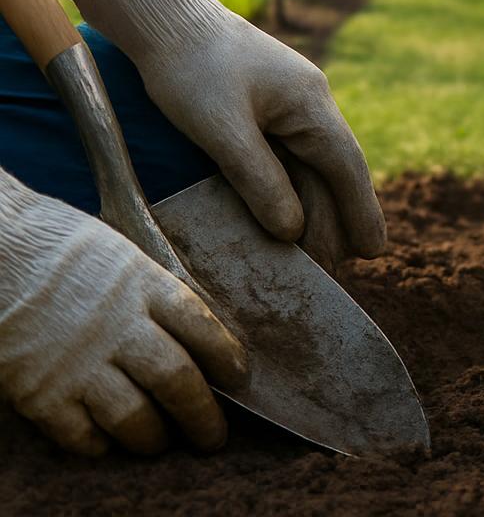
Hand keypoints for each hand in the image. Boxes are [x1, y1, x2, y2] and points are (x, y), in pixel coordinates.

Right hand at [0, 170, 246, 454]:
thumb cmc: (55, 246)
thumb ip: (152, 291)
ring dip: (154, 438)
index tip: (239, 377)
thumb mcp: (119, 254)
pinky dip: (98, 444)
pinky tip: (105, 441)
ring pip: (133, 416)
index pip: (201, 327)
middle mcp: (117, 326)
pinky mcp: (38, 391)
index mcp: (142, 284)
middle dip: (202, 416)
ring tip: (160, 443)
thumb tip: (193, 331)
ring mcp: (77, 361)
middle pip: (176, 379)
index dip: (227, 357)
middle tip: (213, 438)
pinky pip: (79, 434)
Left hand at [73, 0, 386, 259]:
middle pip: (333, 170)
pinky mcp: (266, 104)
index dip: (363, 211)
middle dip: (340, 218)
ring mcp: (290, 102)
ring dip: (316, 205)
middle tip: (342, 266)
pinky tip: (290, 208)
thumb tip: (293, 230)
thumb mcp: (221, 130)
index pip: (347, 167)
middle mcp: (310, 102)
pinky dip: (294, 186)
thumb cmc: (190, 69)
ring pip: (312, 164)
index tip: (375, 252)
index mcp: (310, 103)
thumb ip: (259, 180)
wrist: (165, 19)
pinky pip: (291, 153)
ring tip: (318, 250)